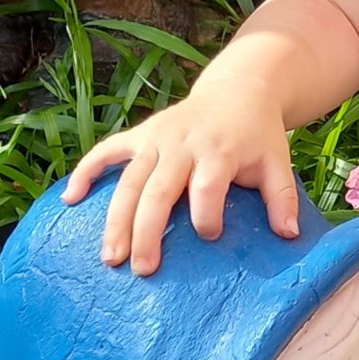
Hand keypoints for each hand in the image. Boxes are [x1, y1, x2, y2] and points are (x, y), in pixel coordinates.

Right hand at [63, 85, 297, 273]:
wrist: (239, 89)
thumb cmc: (258, 135)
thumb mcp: (278, 162)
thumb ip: (283, 198)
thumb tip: (289, 236)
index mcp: (219, 151)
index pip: (209, 186)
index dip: (208, 214)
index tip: (211, 236)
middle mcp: (183, 144)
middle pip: (160, 190)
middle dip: (149, 231)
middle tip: (142, 270)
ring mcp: (157, 138)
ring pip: (129, 180)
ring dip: (116, 218)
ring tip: (109, 257)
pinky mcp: (140, 134)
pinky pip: (107, 151)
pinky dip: (87, 171)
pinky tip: (69, 199)